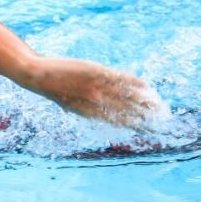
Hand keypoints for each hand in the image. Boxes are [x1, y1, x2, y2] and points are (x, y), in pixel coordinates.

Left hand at [24, 57, 167, 130]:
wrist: (37, 76)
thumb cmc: (53, 90)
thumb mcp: (70, 104)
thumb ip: (86, 108)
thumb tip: (98, 113)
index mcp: (90, 113)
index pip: (118, 122)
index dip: (135, 126)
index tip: (149, 129)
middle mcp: (96, 103)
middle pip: (127, 112)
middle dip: (145, 116)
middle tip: (162, 118)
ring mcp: (97, 88)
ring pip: (127, 97)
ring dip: (145, 101)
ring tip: (159, 104)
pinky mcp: (96, 72)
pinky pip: (119, 79)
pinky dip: (134, 83)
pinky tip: (145, 86)